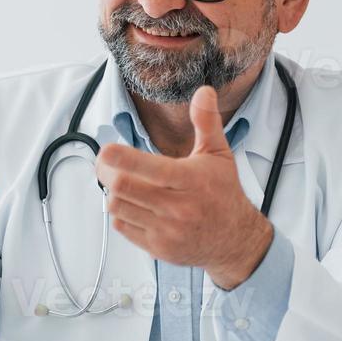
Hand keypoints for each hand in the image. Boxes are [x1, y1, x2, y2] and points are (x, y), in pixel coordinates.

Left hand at [95, 86, 272, 288]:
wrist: (235, 240)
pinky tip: (132, 203)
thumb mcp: (219, 154)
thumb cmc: (224, 195)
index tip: (107, 149)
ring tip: (121, 182)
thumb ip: (207, 121)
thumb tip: (203, 92)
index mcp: (189, 180)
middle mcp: (176, 207)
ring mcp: (165, 230)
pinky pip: (123, 227)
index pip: (147, 168)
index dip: (119, 157)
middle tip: (106, 162)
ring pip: (117, 207)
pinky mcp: (157, 248)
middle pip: (122, 187)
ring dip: (112, 191)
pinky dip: (120, 212)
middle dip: (106, 171)